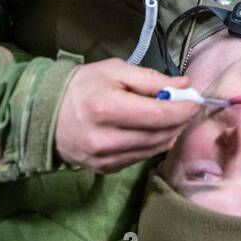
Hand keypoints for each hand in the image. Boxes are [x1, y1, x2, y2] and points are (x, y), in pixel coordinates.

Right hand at [54, 60, 199, 172]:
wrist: (45, 114)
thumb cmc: (82, 86)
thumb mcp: (115, 71)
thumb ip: (151, 79)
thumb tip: (185, 86)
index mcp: (105, 108)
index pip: (158, 115)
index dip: (182, 109)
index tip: (194, 100)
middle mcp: (104, 139)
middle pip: (159, 135)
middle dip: (179, 121)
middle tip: (186, 107)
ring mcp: (104, 159)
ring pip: (154, 150)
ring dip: (170, 133)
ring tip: (171, 117)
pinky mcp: (105, 169)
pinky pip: (141, 158)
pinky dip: (154, 144)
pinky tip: (152, 130)